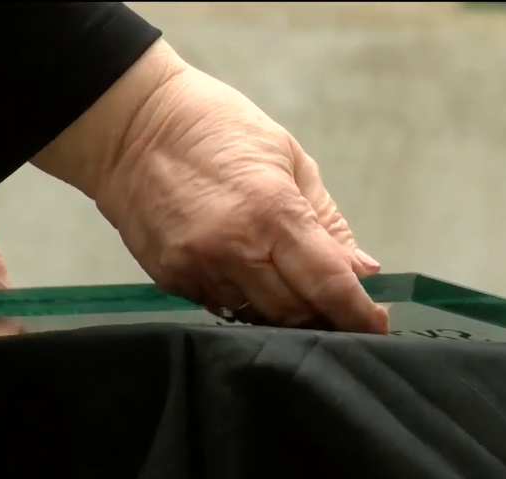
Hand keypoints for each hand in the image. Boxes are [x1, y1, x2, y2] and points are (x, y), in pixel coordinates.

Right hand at [34, 40, 388, 333]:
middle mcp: (235, 251)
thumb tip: (362, 268)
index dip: (358, 313)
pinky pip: (222, 307)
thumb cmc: (217, 126)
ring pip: (259, 318)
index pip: (328, 284)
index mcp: (273, 212)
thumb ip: (327, 219)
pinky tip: (255, 283)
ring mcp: (198, 270)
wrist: (128, 124)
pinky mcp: (170, 279)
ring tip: (301, 298)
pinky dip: (247, 303)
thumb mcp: (288, 157)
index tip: (376, 326)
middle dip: (325, 316)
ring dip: (286, 315)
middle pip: (296, 312)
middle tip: (340, 309)